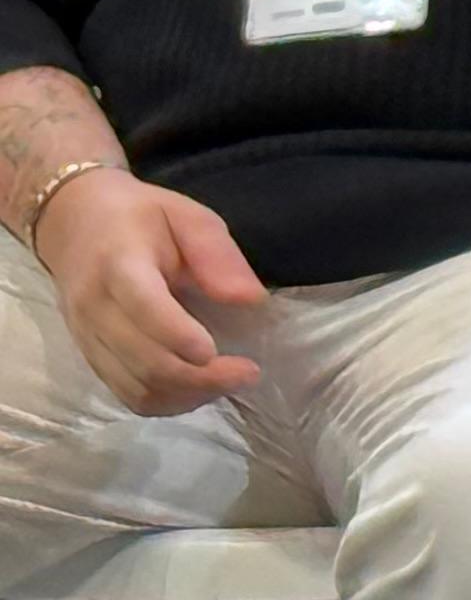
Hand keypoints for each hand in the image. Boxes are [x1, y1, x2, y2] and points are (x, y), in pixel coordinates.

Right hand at [32, 174, 265, 414]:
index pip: (142, 307)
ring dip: (186, 396)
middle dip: (198, 377)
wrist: (73, 226)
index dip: (176, 334)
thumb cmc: (139, 217)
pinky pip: (125, 394)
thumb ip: (217, 255)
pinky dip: (166, 401)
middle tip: (248, 373)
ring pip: (134, 387)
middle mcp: (96, 310)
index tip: (213, 351)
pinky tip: (199, 390)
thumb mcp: (186, 215)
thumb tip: (251, 300)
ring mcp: (88, 340)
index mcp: (119, 265)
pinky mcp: (91, 359)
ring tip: (230, 383)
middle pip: (142, 360)